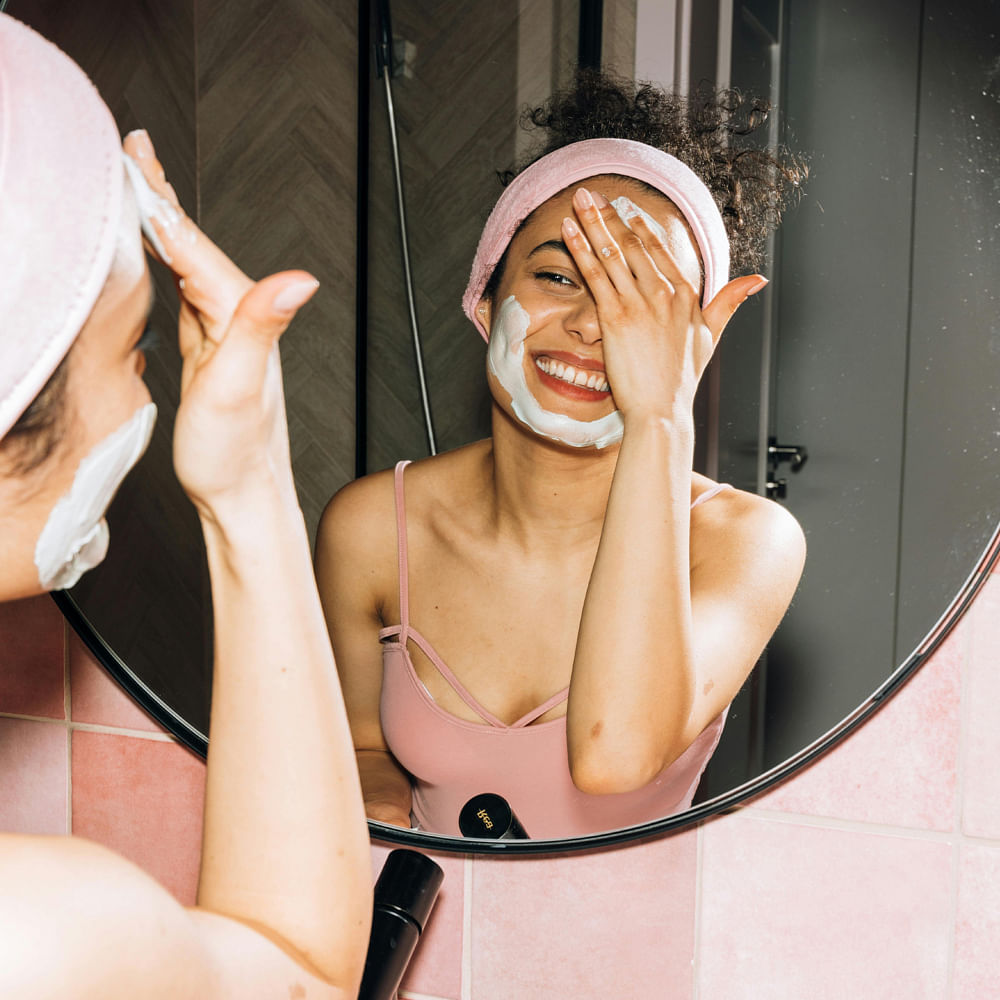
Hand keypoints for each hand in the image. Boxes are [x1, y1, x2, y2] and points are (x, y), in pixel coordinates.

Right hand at [121, 130, 317, 522]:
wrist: (242, 494)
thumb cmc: (235, 453)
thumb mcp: (242, 388)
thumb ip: (264, 327)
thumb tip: (302, 279)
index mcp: (238, 313)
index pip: (192, 243)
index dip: (159, 198)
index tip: (134, 154)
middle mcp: (237, 315)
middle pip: (190, 243)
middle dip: (159, 196)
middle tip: (131, 148)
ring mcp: (223, 330)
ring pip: (185, 261)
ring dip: (161, 222)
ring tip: (136, 184)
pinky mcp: (210, 347)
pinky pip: (182, 289)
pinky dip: (165, 260)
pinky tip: (154, 252)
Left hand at [560, 186, 766, 423]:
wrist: (662, 409)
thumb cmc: (682, 380)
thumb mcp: (712, 336)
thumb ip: (729, 302)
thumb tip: (758, 279)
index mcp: (686, 295)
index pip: (659, 251)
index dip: (639, 227)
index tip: (624, 209)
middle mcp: (664, 293)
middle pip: (633, 244)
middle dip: (610, 215)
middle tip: (593, 192)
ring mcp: (640, 303)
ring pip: (613, 252)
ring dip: (593, 221)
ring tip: (579, 199)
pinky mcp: (615, 317)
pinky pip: (595, 274)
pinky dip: (581, 249)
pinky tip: (569, 229)